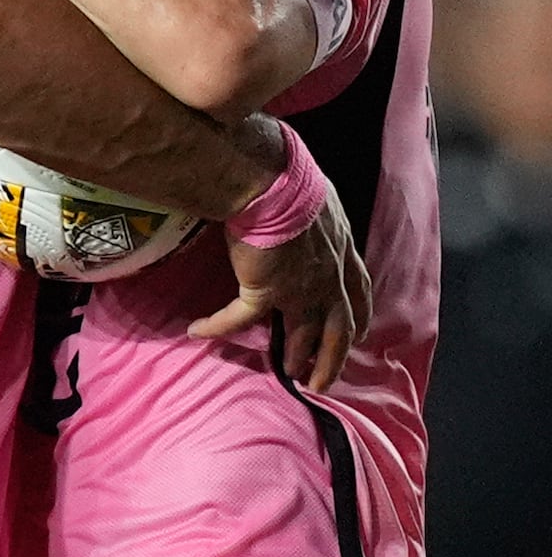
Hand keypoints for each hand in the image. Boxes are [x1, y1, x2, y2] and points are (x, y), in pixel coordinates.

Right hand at [188, 183, 372, 392]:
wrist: (270, 181)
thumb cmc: (293, 178)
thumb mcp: (320, 198)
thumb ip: (317, 215)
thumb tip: (305, 208)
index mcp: (342, 250)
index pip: (358, 291)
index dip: (358, 316)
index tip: (358, 335)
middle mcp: (327, 275)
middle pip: (339, 326)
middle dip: (334, 356)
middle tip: (326, 379)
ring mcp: (299, 287)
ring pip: (303, 333)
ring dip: (297, 355)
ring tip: (290, 375)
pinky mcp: (264, 290)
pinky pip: (239, 318)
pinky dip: (218, 326)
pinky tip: (197, 331)